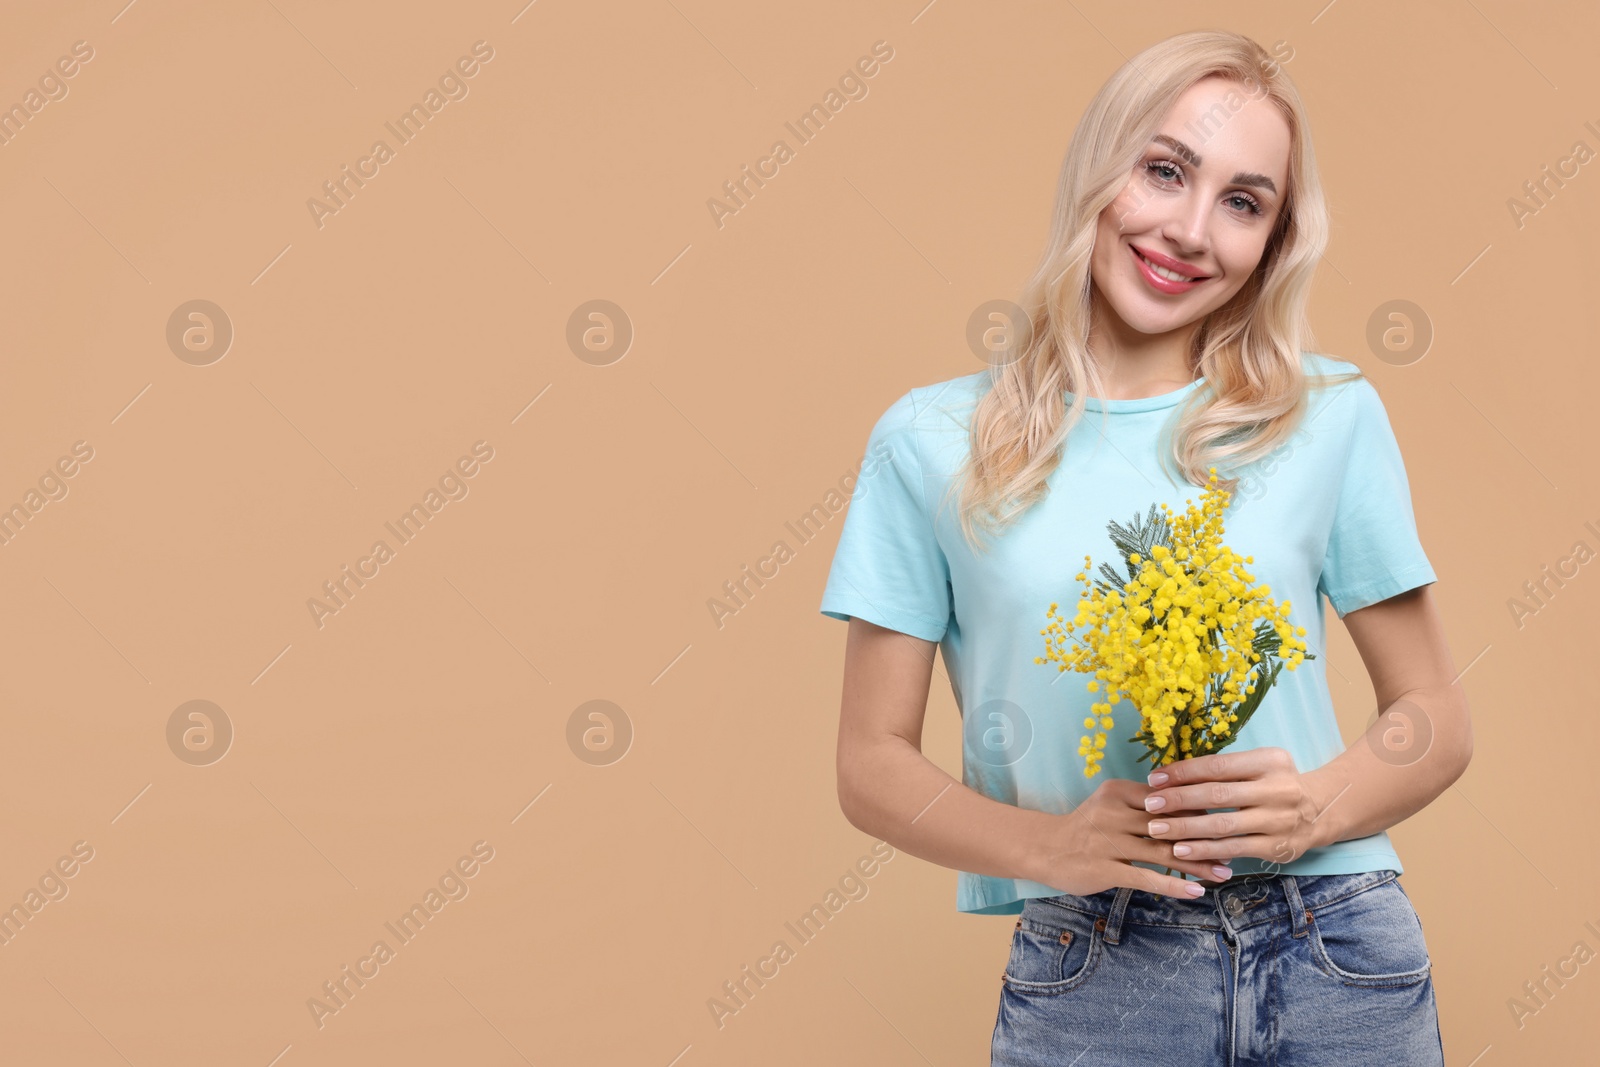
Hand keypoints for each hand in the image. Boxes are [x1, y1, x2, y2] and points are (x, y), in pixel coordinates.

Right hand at [1027, 776, 1239, 899]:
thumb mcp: (1110, 805)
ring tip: (1224, 873)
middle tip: (1234, 849)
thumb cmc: (1085, 827)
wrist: (1045, 848)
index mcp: (1118, 792)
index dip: (1198, 810)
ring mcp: (1109, 842)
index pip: (1167, 798)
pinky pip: (1146, 878)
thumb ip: (1143, 805)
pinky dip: (1173, 885)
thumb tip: (1189, 809)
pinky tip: (1195, 892)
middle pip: (1170, 825)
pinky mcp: (1105, 869)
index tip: (1226, 819)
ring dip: (1198, 864)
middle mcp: (1115, 813)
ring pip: (1163, 852)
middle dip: (1205, 838)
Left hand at [1142, 747, 1325, 864]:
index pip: (1218, 766)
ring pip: (1224, 826)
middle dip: (1179, 800)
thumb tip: (1172, 775)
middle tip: (1150, 806)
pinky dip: (1205, 851)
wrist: (1321, 810)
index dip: (1184, 773)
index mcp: (1269, 761)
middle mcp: (1277, 789)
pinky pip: (1234, 850)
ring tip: (1158, 830)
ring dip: (1186, 829)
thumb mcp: (1259, 766)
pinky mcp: (1278, 847)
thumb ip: (1226, 770)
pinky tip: (1182, 851)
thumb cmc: (1274, 783)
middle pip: (1218, 795)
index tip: (1155, 779)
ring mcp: (1279, 820)